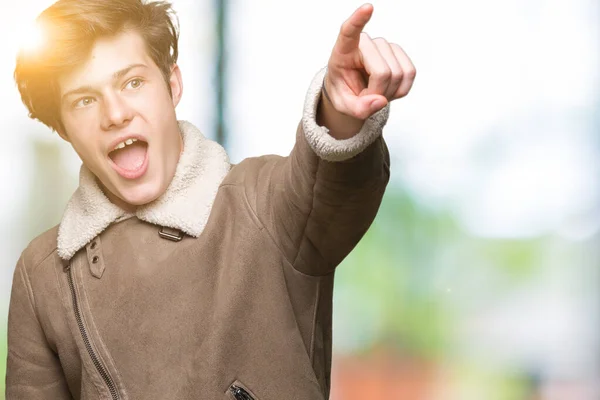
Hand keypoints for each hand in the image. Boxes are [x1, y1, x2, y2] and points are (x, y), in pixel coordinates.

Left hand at [325, 3, 415, 119]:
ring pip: (397, 73)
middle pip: (382, 72)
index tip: (367, 8)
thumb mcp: (343, 106)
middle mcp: (365, 43)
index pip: (349, 32)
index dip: (358, 20)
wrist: (352, 90)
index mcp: (343, 51)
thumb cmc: (344, 93)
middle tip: (366, 97)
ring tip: (374, 92)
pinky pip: (410, 73)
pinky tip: (388, 89)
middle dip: (378, 93)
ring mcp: (384, 45)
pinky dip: (401, 89)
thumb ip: (358, 109)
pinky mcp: (398, 52)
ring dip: (389, 92)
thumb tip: (380, 101)